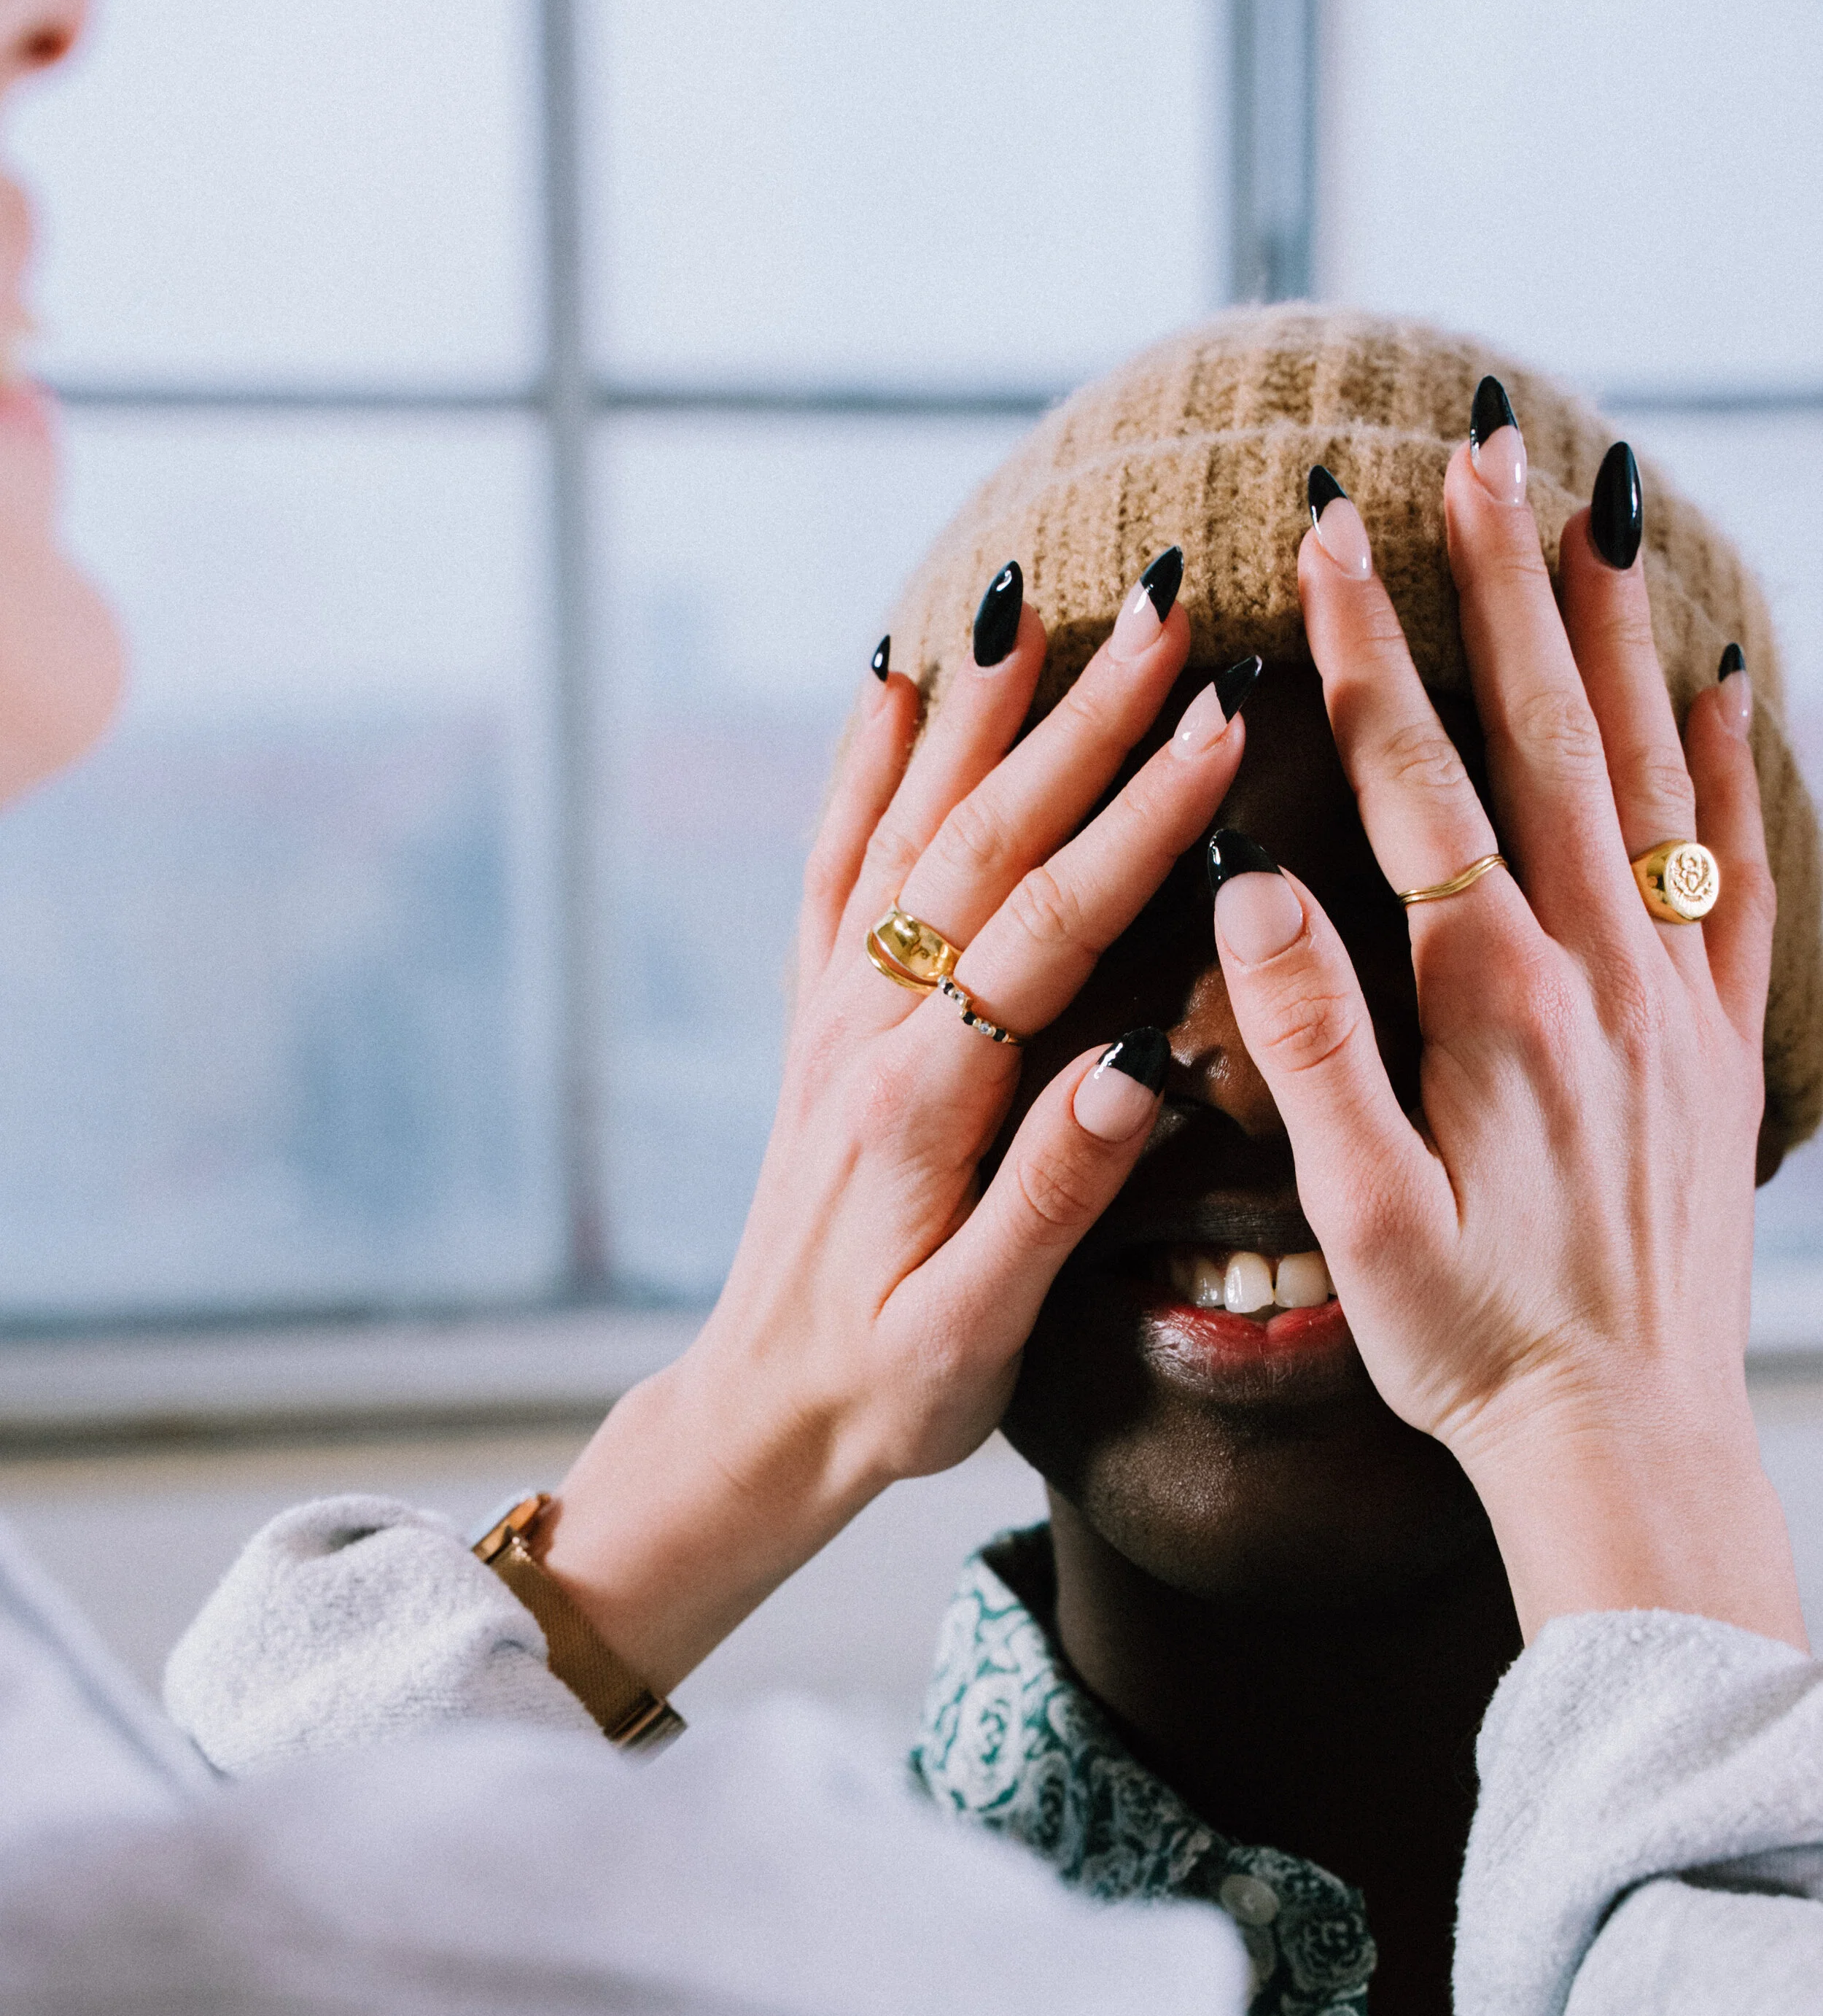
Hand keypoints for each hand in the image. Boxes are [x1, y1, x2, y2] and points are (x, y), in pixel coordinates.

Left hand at [547, 564, 1251, 1687]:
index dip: (1137, 826)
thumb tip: (1138, 1071)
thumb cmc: (885, 1390)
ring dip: (980, 715)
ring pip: (909, 831)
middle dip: (1081, 723)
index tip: (1221, 730)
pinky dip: (860, 770)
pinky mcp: (818, 1024)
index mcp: (923, 1104)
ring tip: (1040, 601)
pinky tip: (889, 686)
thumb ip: (1049, 1198)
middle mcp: (868, 1035)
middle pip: (981, 843)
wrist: (761, 1414)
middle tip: (1169, 614)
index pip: (1044, 928)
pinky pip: (832, 868)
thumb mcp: (975, 1330)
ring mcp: (835, 1018)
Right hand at [1211, 438, 1803, 1647]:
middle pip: (1543, 736)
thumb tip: (1251, 890)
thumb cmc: (1472, 1339)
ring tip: (1593, 510)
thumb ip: (1308, 1045)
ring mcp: (1670, 998)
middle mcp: (1595, 973)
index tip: (1333, 532)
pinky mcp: (1715, 1041)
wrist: (1623, 1436)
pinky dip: (1728, 767)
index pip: (1417, 783)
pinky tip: (1721, 685)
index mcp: (1489, 1003)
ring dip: (1610, 636)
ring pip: (1643, 773)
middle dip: (1503, 586)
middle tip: (1480, 452)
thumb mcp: (1358, 1215)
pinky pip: (1735, 870)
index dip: (1369, 651)